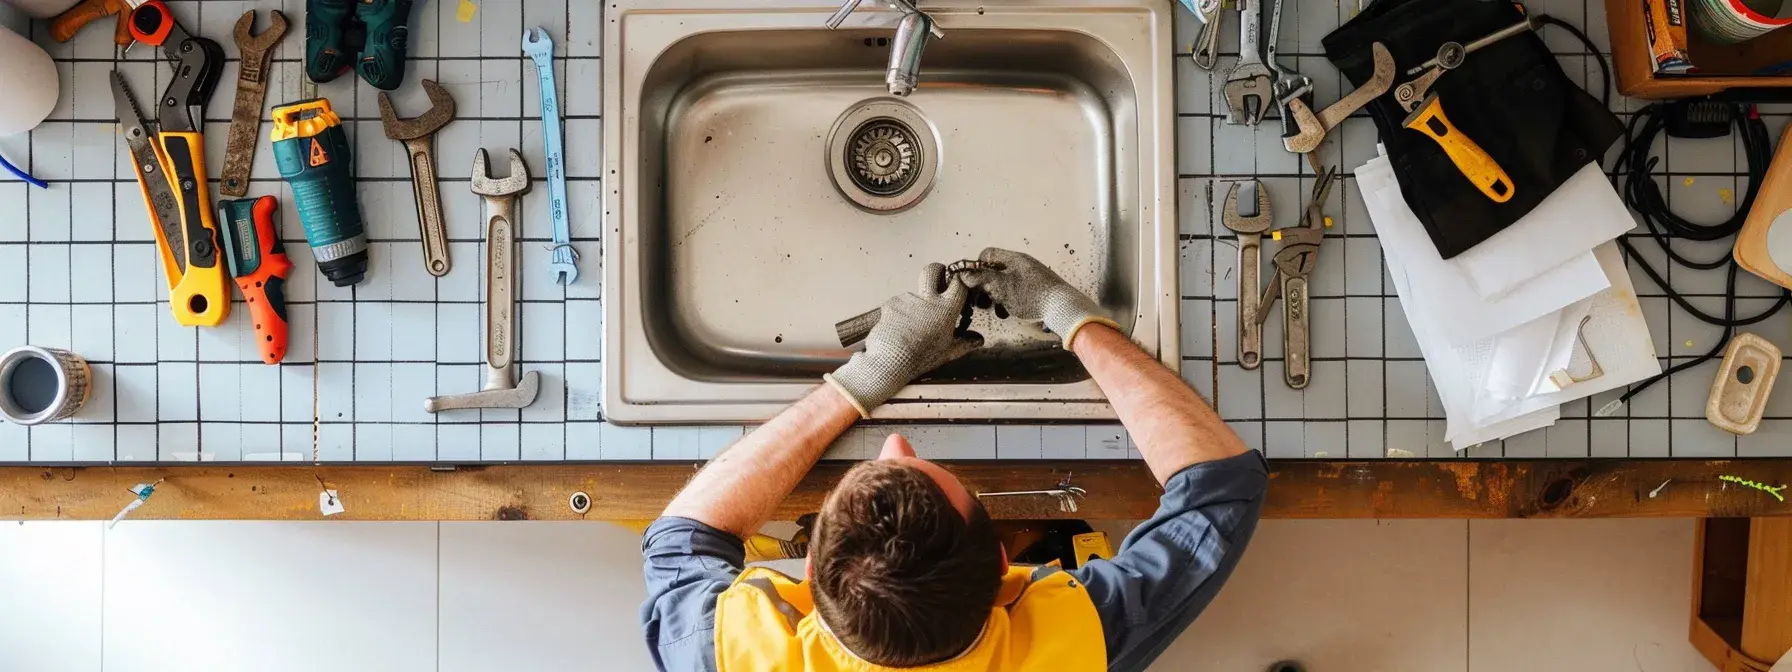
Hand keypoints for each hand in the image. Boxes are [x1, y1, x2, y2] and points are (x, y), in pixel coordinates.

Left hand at [824, 263, 983, 416]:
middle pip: (932, 270)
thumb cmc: (920, 358)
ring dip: (912, 305)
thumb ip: (964, 344)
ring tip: (909, 327)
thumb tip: (978, 340)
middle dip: (936, 271)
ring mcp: (908, 299)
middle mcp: (928, 299)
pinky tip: (897, 328)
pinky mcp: (891, 303)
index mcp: (946, 310)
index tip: (957, 284)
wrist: (890, 360)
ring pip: (912, 294)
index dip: (958, 281)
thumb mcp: (947, 353)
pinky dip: (897, 314)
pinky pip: (897, 304)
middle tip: (937, 279)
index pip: (958, 284)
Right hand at [958, 247, 1118, 348]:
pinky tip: (1008, 312)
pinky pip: (1015, 292)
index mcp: (1014, 258)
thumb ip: (981, 279)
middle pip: (994, 270)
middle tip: (982, 301)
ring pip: (1004, 284)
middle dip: (985, 286)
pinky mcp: (1036, 290)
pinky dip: (1008, 301)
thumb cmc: (1032, 296)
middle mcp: (1022, 265)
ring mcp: (1030, 277)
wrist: (1063, 308)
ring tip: (997, 309)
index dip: (976, 267)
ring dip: (996, 297)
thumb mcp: (1001, 287)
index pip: (988, 254)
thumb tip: (963, 274)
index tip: (973, 284)